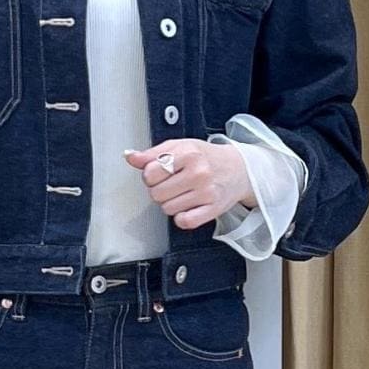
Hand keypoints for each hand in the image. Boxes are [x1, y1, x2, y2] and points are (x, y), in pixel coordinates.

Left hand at [123, 141, 255, 229]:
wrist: (238, 168)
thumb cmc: (206, 157)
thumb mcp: (179, 147)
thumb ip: (152, 153)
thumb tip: (131, 157)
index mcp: (188, 153)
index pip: (150, 172)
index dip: (150, 175)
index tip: (159, 173)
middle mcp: (199, 172)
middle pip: (156, 193)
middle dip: (160, 190)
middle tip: (172, 184)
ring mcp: (207, 192)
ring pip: (167, 208)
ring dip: (170, 203)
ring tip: (182, 193)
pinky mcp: (213, 209)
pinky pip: (185, 222)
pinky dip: (181, 218)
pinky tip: (186, 208)